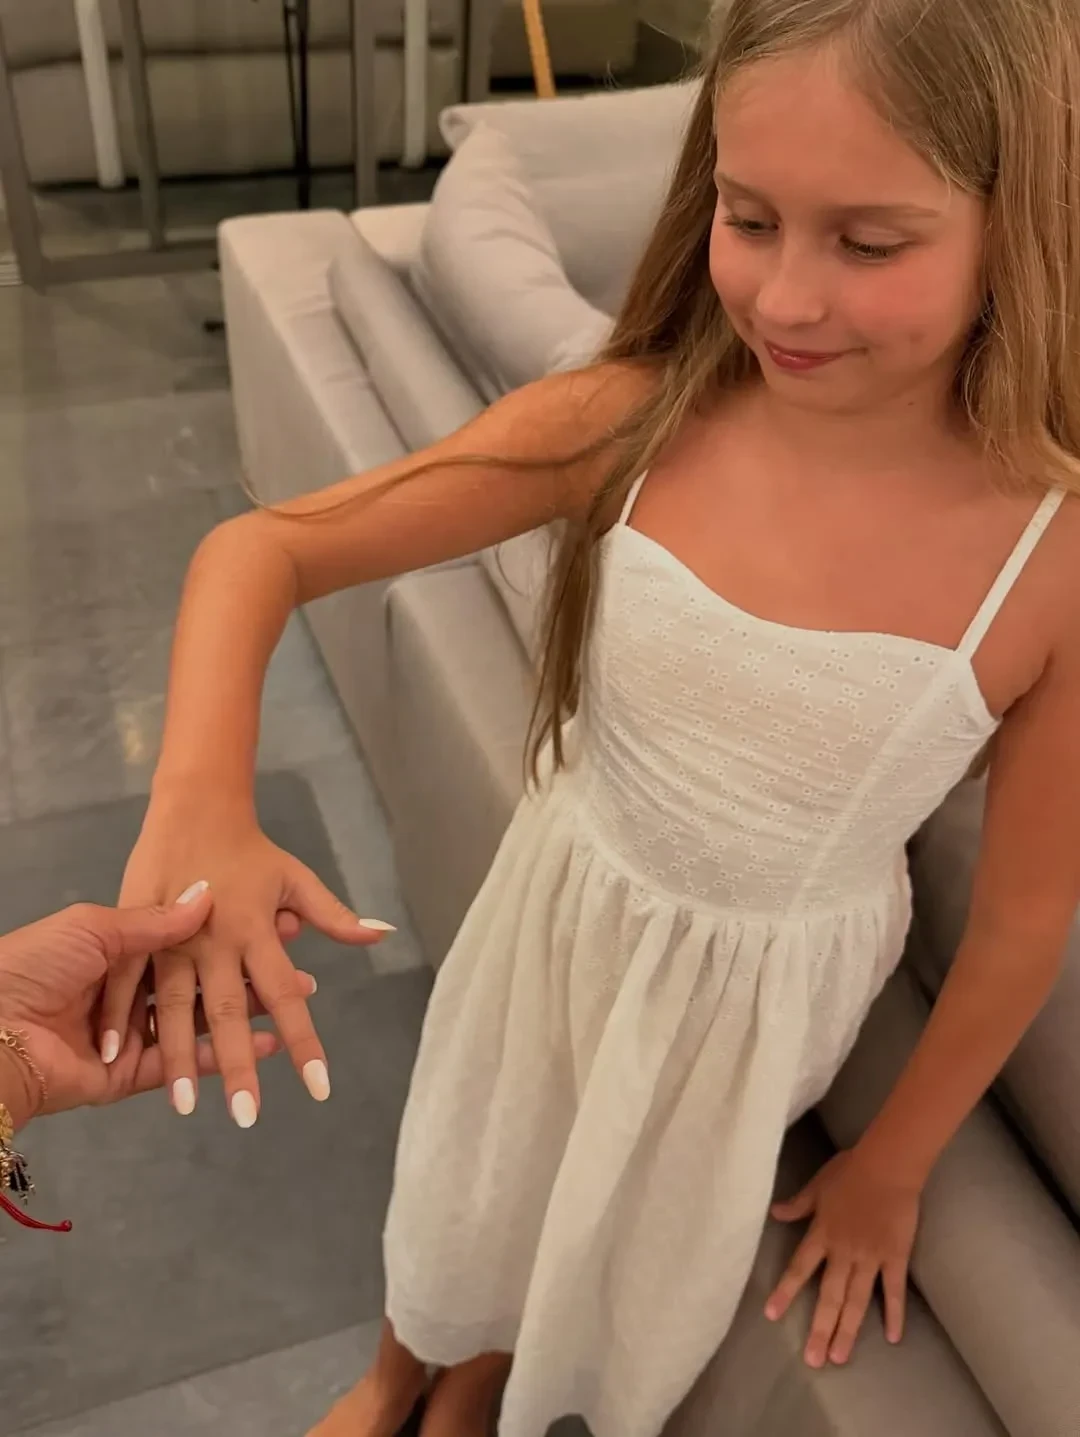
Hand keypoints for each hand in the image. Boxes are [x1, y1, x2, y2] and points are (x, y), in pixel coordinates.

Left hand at [0, 891, 307, 1124]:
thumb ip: (154, 923)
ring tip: (296, 1006)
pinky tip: (268, 1044)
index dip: (232, 934)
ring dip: (250, 1017)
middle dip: (254, 979)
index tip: (282, 922)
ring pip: (202, 1026)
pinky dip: (226, 1056)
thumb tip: (207, 897)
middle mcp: (132, 995)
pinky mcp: (130, 1075)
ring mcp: (132, 1036)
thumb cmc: (35, 963)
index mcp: (117, 951)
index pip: (188, 943)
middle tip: (303, 972)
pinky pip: (184, 1065)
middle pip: (204, 986)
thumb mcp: (95, 927)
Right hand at [103, 798, 392, 1126]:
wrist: (196, 808)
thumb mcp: (297, 879)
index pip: (287, 995)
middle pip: (232, 1010)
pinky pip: (127, 978)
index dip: (304, 1042)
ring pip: (177, 1004)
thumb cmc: (252, 851)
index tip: (319, 1088)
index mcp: (257, 931)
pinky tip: (116, 1054)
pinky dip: (121, 1016)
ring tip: (185, 1104)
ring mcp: (172, 936)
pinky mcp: (136, 927)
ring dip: (178, 1055)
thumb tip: (383, 935)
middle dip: (239, 1064)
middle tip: (246, 1117)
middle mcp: (217, 940)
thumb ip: (335, 916)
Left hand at [765, 1150, 920, 1366]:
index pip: (799, 1268)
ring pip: (857, 1300)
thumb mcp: (818, 1186)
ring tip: (839, 1357)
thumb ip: (799, 1205)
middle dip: (820, 1328)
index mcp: (822, 1234)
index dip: (785, 1292)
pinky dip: (893, 1314)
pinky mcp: (895, 1257)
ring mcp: (870, 1258)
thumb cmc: (850, 1171)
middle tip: (813, 1360)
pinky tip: (893, 1338)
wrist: (887, 1166)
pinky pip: (893, 1291)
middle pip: (829, 1296)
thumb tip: (775, 1213)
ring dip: (848, 1330)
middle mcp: (843, 1252)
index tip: (772, 1315)